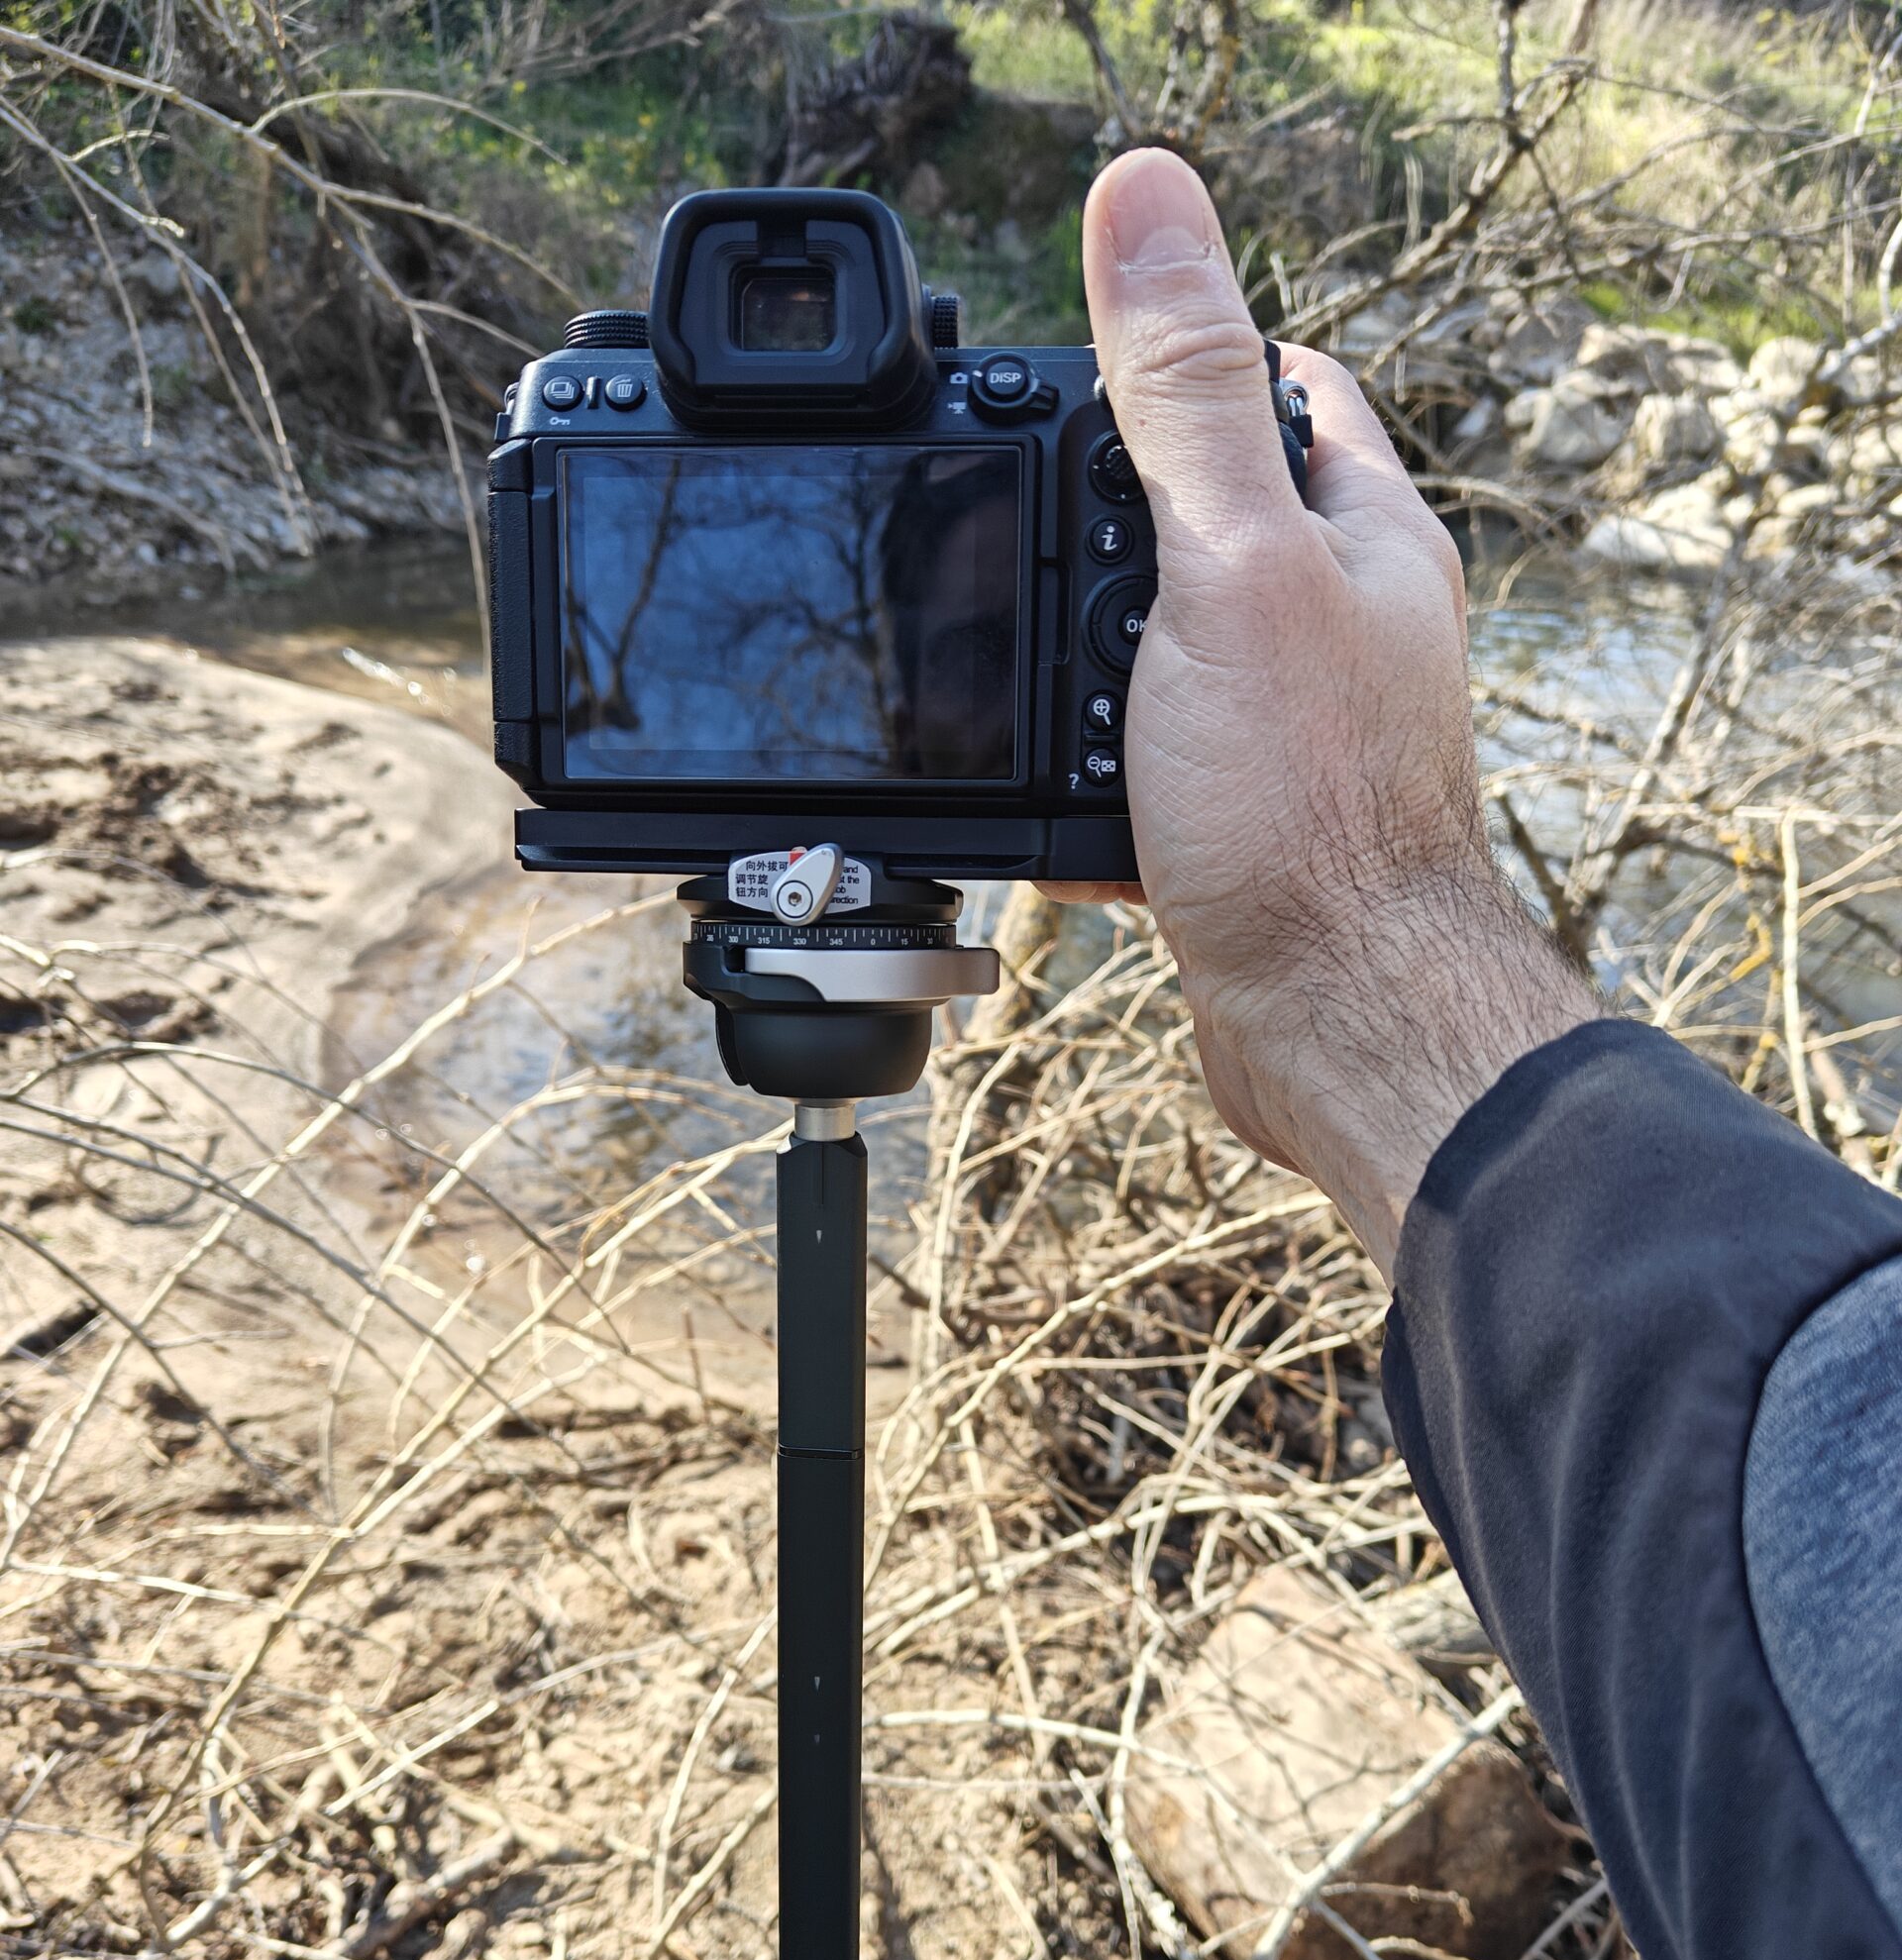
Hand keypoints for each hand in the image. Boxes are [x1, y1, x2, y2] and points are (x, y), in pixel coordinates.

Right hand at [1062, 149, 1597, 1277]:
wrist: (1340, 1029)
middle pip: (1203, 521)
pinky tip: (1032, 813)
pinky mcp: (1241, 831)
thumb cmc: (1312, 813)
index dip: (1182, 356)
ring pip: (1157, 659)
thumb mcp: (1232, 566)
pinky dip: (1079, 790)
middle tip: (996, 532)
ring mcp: (1291, 735)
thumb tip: (1146, 200)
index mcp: (1364, 536)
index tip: (1078, 361)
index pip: (1282, 386)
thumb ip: (1184, 396)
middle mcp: (1341, 627)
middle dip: (1097, 520)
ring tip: (993, 679)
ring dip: (1074, 670)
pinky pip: (1139, 777)